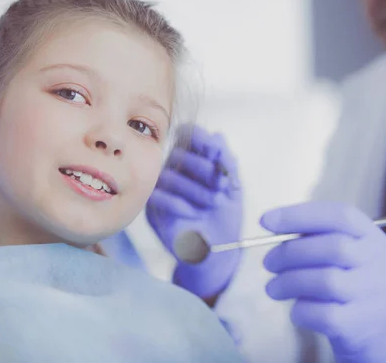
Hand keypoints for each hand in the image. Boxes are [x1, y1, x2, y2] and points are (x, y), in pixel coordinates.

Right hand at [146, 125, 242, 298]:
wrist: (219, 251)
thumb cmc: (224, 217)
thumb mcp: (233, 186)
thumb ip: (226, 161)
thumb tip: (216, 137)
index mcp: (192, 161)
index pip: (187, 135)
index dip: (200, 139)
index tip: (216, 153)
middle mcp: (174, 171)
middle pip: (179, 153)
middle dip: (204, 169)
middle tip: (221, 187)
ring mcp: (161, 190)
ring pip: (169, 175)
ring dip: (196, 189)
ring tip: (214, 203)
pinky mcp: (152, 211)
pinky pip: (158, 196)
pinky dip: (178, 203)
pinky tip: (194, 213)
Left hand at [261, 201, 385, 362]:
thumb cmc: (359, 288)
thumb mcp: (355, 257)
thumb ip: (323, 240)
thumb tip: (276, 229)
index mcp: (375, 239)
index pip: (340, 215)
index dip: (299, 215)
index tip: (266, 221)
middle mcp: (380, 263)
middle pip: (332, 247)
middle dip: (289, 252)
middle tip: (268, 262)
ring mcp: (374, 295)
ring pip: (325, 280)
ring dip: (288, 282)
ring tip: (273, 288)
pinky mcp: (360, 326)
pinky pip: (322, 313)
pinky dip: (300, 310)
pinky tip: (295, 310)